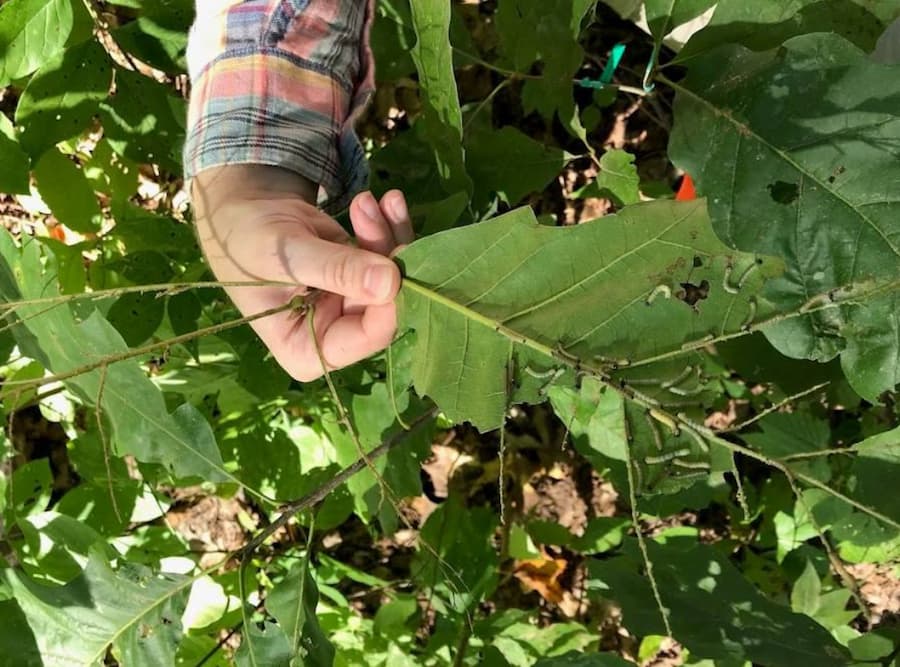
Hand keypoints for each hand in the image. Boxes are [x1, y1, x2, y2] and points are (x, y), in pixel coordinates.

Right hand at [192, 165, 413, 380]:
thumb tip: (389, 283)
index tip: (394, 255)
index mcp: (308, 350)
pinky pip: (389, 258)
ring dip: (389, 234)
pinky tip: (385, 201)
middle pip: (387, 304)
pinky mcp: (361, 279)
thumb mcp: (287, 253)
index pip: (367, 337)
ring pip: (394, 278)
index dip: (388, 301)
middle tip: (374, 208)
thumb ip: (335, 270)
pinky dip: (389, 227)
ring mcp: (351, 307)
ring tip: (367, 200)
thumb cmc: (247, 239)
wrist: (241, 210)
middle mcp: (335, 335)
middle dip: (387, 252)